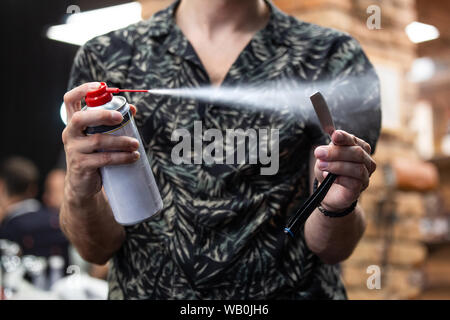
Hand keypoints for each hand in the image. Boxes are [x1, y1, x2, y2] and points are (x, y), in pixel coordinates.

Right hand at [62, 82, 138, 203]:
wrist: (82, 184)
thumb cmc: (94, 155)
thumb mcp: (99, 136)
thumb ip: (113, 122)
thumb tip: (132, 109)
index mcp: (73, 123)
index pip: (70, 99)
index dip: (84, 90)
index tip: (102, 87)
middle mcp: (69, 133)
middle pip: (80, 118)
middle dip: (102, 115)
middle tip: (121, 117)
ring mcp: (73, 150)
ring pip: (98, 141)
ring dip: (121, 141)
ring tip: (136, 144)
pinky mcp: (81, 165)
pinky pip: (104, 158)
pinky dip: (122, 157)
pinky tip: (133, 156)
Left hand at [313, 130, 375, 211]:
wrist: (328, 191)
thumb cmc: (329, 170)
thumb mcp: (326, 157)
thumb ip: (328, 149)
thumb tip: (326, 140)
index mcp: (359, 148)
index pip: (354, 140)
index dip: (344, 137)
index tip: (333, 136)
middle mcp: (366, 161)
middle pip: (357, 153)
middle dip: (337, 152)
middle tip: (318, 153)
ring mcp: (365, 176)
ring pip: (358, 168)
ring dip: (337, 166)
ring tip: (321, 165)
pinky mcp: (359, 189)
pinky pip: (354, 183)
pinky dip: (339, 178)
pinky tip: (327, 176)